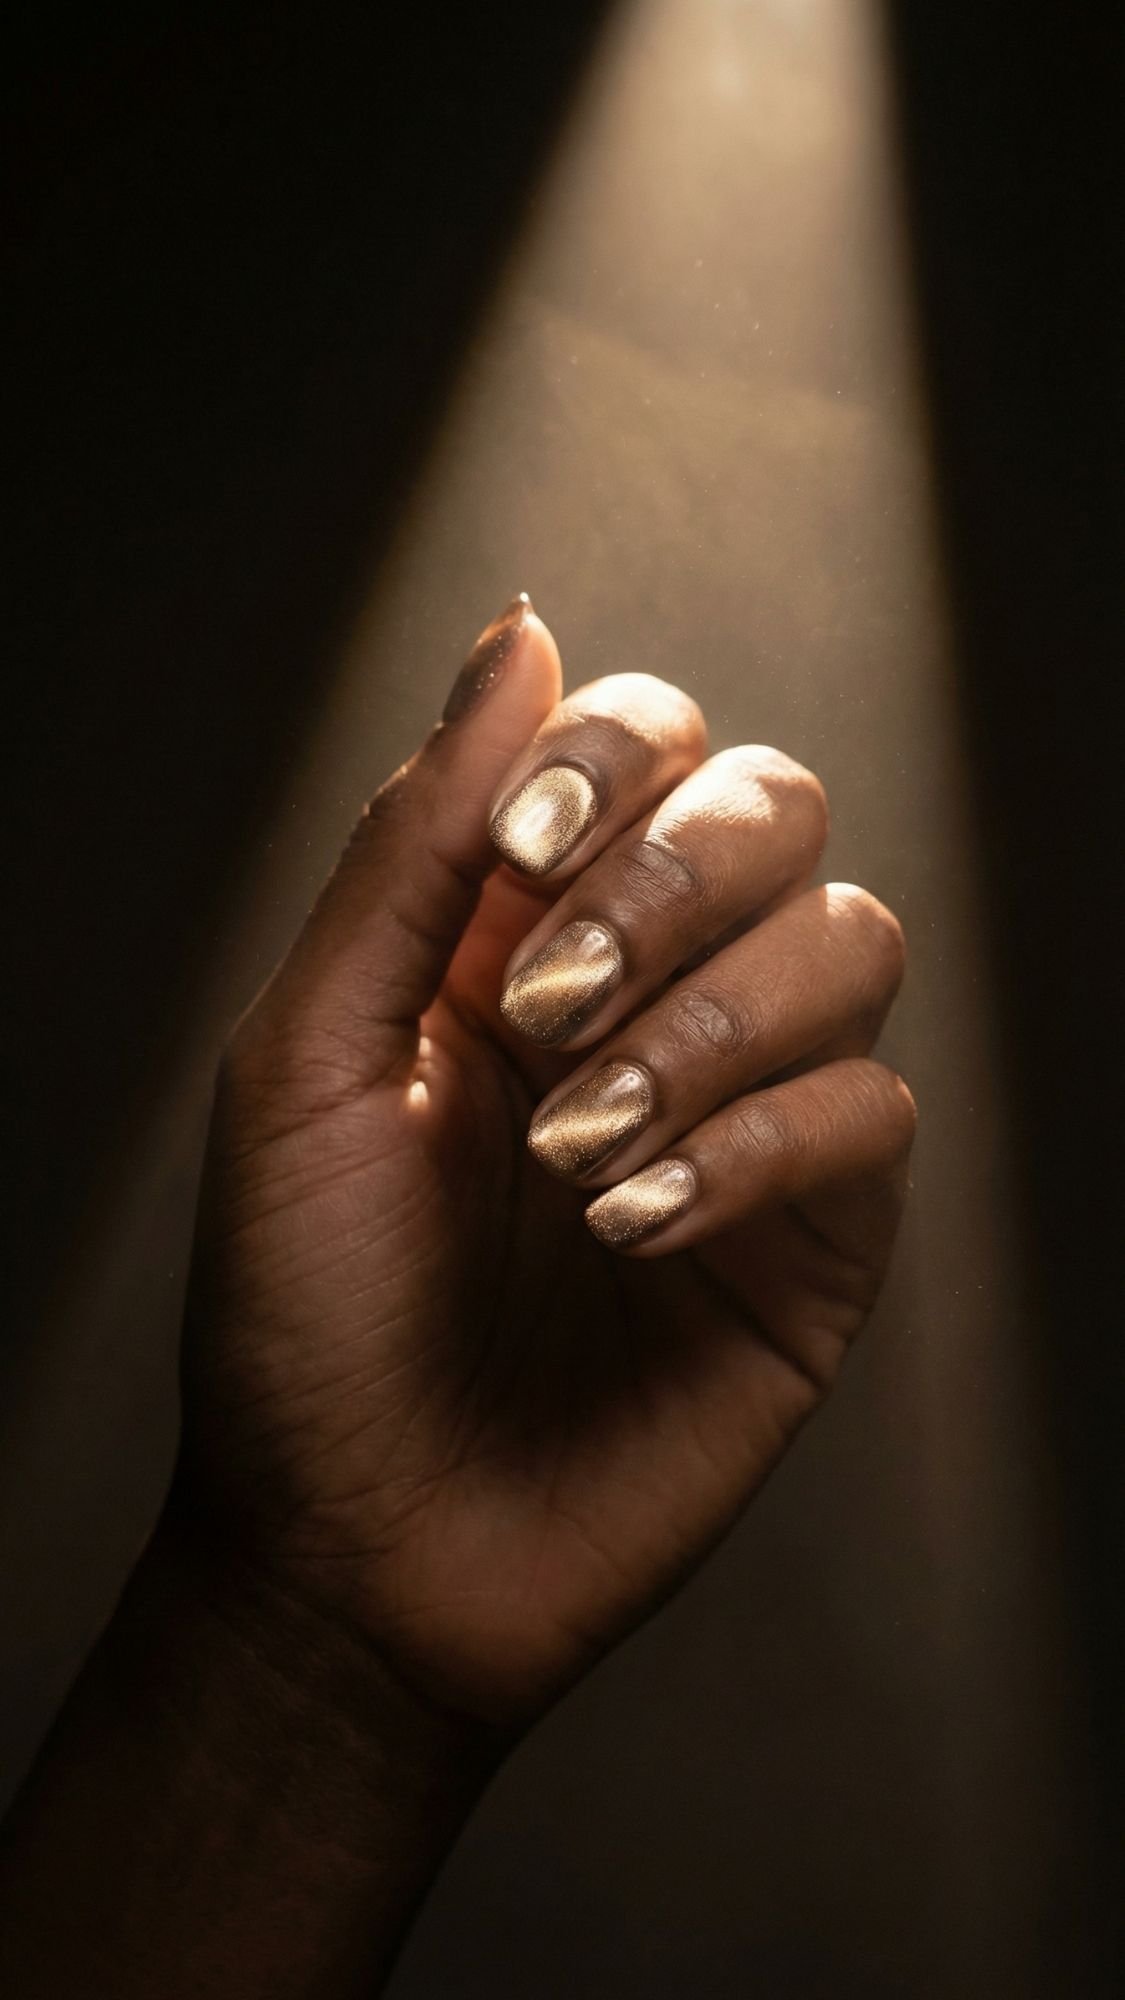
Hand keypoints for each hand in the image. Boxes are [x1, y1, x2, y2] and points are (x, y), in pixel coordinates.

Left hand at [179, 595, 914, 1727]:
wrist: (356, 1553)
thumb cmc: (303, 1309)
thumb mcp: (308, 1055)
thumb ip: (419, 844)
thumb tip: (521, 633)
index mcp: (521, 931)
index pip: (646, 743)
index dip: (611, 757)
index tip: (524, 851)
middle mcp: (652, 996)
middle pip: (775, 808)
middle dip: (671, 886)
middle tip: (546, 1013)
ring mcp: (747, 1112)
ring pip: (854, 941)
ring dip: (711, 1026)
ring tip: (577, 1149)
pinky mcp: (817, 1238)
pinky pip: (871, 1116)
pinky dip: (758, 1147)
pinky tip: (635, 1227)